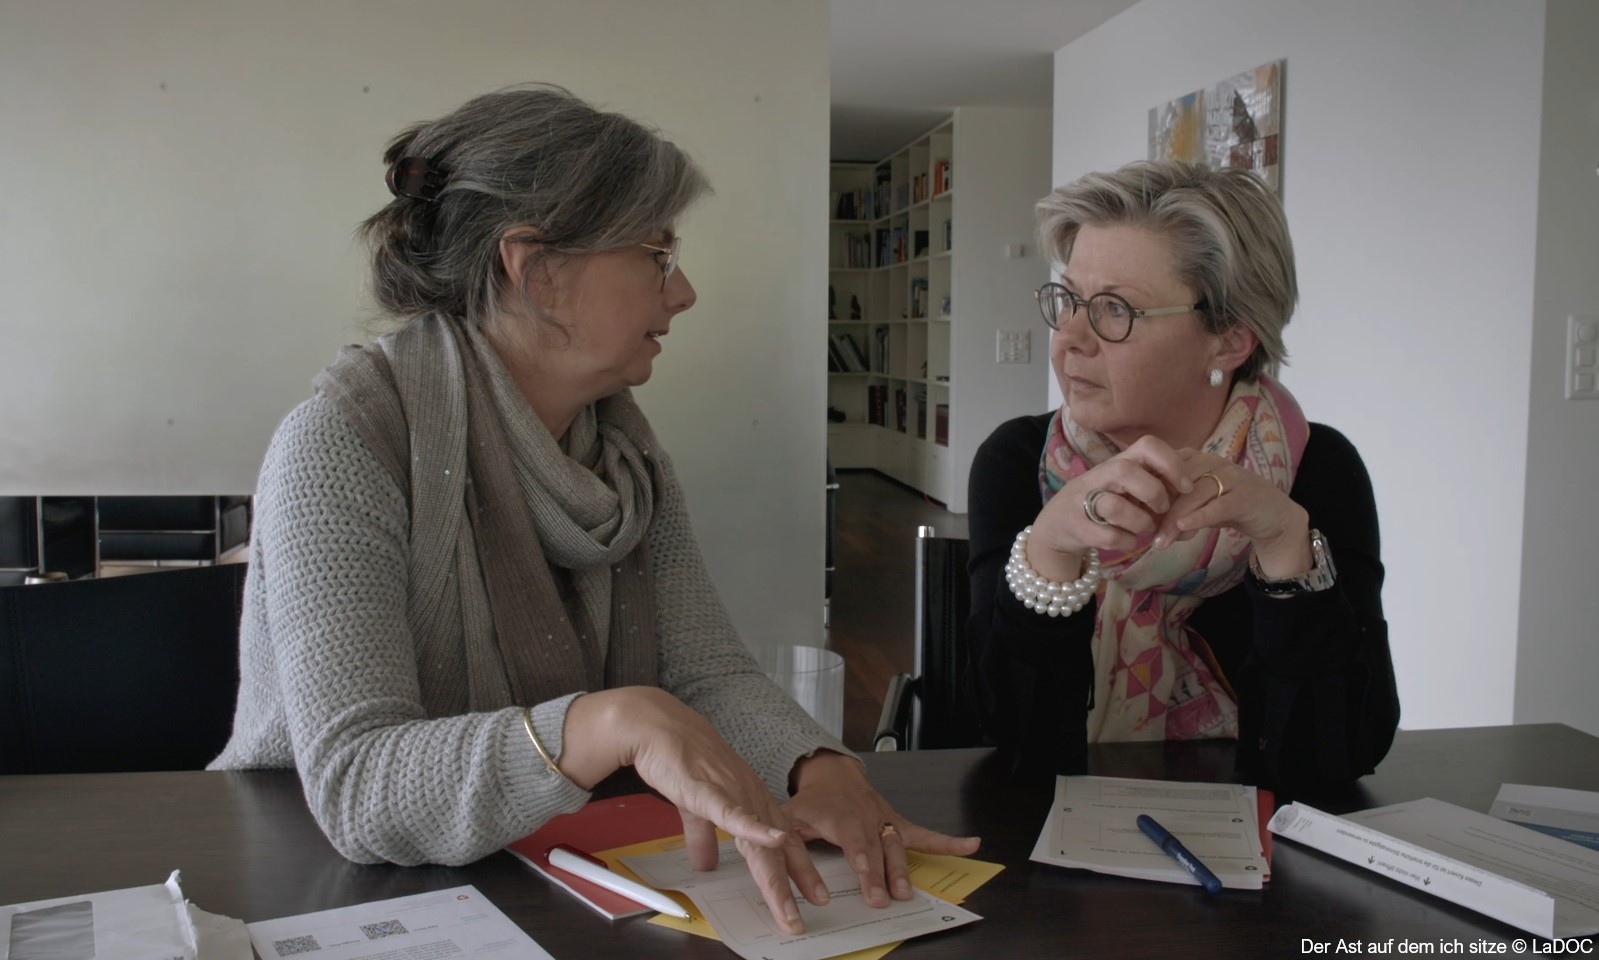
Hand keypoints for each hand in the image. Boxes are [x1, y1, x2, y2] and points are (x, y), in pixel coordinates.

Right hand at [561, 687, 815, 933]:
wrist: (658, 729)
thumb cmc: (679, 761)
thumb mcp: (696, 808)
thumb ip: (704, 837)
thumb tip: (705, 864)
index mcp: (750, 802)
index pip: (781, 842)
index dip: (799, 868)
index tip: (813, 894)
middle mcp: (751, 799)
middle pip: (778, 849)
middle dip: (797, 882)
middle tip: (813, 908)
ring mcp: (734, 794)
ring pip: (760, 843)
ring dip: (778, 877)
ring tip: (791, 907)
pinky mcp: (710, 791)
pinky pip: (735, 814)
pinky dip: (756, 829)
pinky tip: (774, 841)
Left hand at [782, 751, 979, 907]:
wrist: (833, 774)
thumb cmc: (812, 801)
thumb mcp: (791, 816)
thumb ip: (786, 839)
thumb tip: (780, 861)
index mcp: (840, 817)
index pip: (854, 841)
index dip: (863, 860)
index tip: (868, 878)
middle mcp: (866, 818)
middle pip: (879, 848)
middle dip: (884, 874)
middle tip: (888, 899)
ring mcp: (884, 819)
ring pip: (899, 844)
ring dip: (904, 868)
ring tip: (908, 892)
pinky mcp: (897, 822)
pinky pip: (924, 833)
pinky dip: (947, 841)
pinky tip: (970, 845)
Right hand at [1027, 435, 1192, 579]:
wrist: (1057, 526)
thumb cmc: (1102, 504)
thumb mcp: (1126, 487)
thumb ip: (1156, 485)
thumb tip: (1193, 493)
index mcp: (1118, 463)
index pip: (1147, 445)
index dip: (1171, 463)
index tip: (1186, 486)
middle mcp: (1100, 476)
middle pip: (1126, 470)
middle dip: (1153, 493)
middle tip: (1162, 508)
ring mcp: (1084, 500)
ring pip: (1115, 506)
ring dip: (1140, 522)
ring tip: (1144, 529)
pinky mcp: (1077, 526)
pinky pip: (1109, 536)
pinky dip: (1126, 541)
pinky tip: (1127, 540)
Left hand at [1152, 450, 1310, 575]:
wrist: (1275, 517)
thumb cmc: (1231, 508)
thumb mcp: (1200, 505)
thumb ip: (1178, 509)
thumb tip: (1154, 527)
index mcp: (1199, 459)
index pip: (1166, 466)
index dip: (1149, 488)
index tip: (1135, 511)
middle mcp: (1214, 462)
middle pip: (1178, 481)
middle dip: (1159, 508)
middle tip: (1145, 532)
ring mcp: (1232, 477)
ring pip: (1196, 494)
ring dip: (1175, 518)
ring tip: (1162, 540)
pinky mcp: (1247, 496)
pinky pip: (1219, 505)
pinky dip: (1200, 516)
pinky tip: (1184, 528)